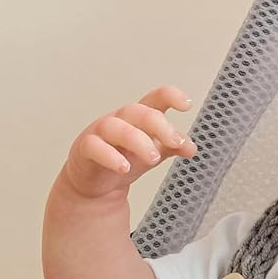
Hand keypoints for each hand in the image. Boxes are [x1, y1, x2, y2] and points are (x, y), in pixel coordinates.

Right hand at [60, 84, 197, 201]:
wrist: (95, 182)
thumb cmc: (123, 158)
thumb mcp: (152, 152)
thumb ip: (171, 147)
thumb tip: (191, 147)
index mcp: (139, 117)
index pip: (154, 98)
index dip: (170, 96)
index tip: (186, 105)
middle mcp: (120, 119)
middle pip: (138, 112)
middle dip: (159, 126)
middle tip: (175, 143)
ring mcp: (101, 132)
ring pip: (117, 127)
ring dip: (138, 141)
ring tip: (153, 158)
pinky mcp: (86, 148)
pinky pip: (95, 147)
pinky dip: (110, 156)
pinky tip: (124, 167)